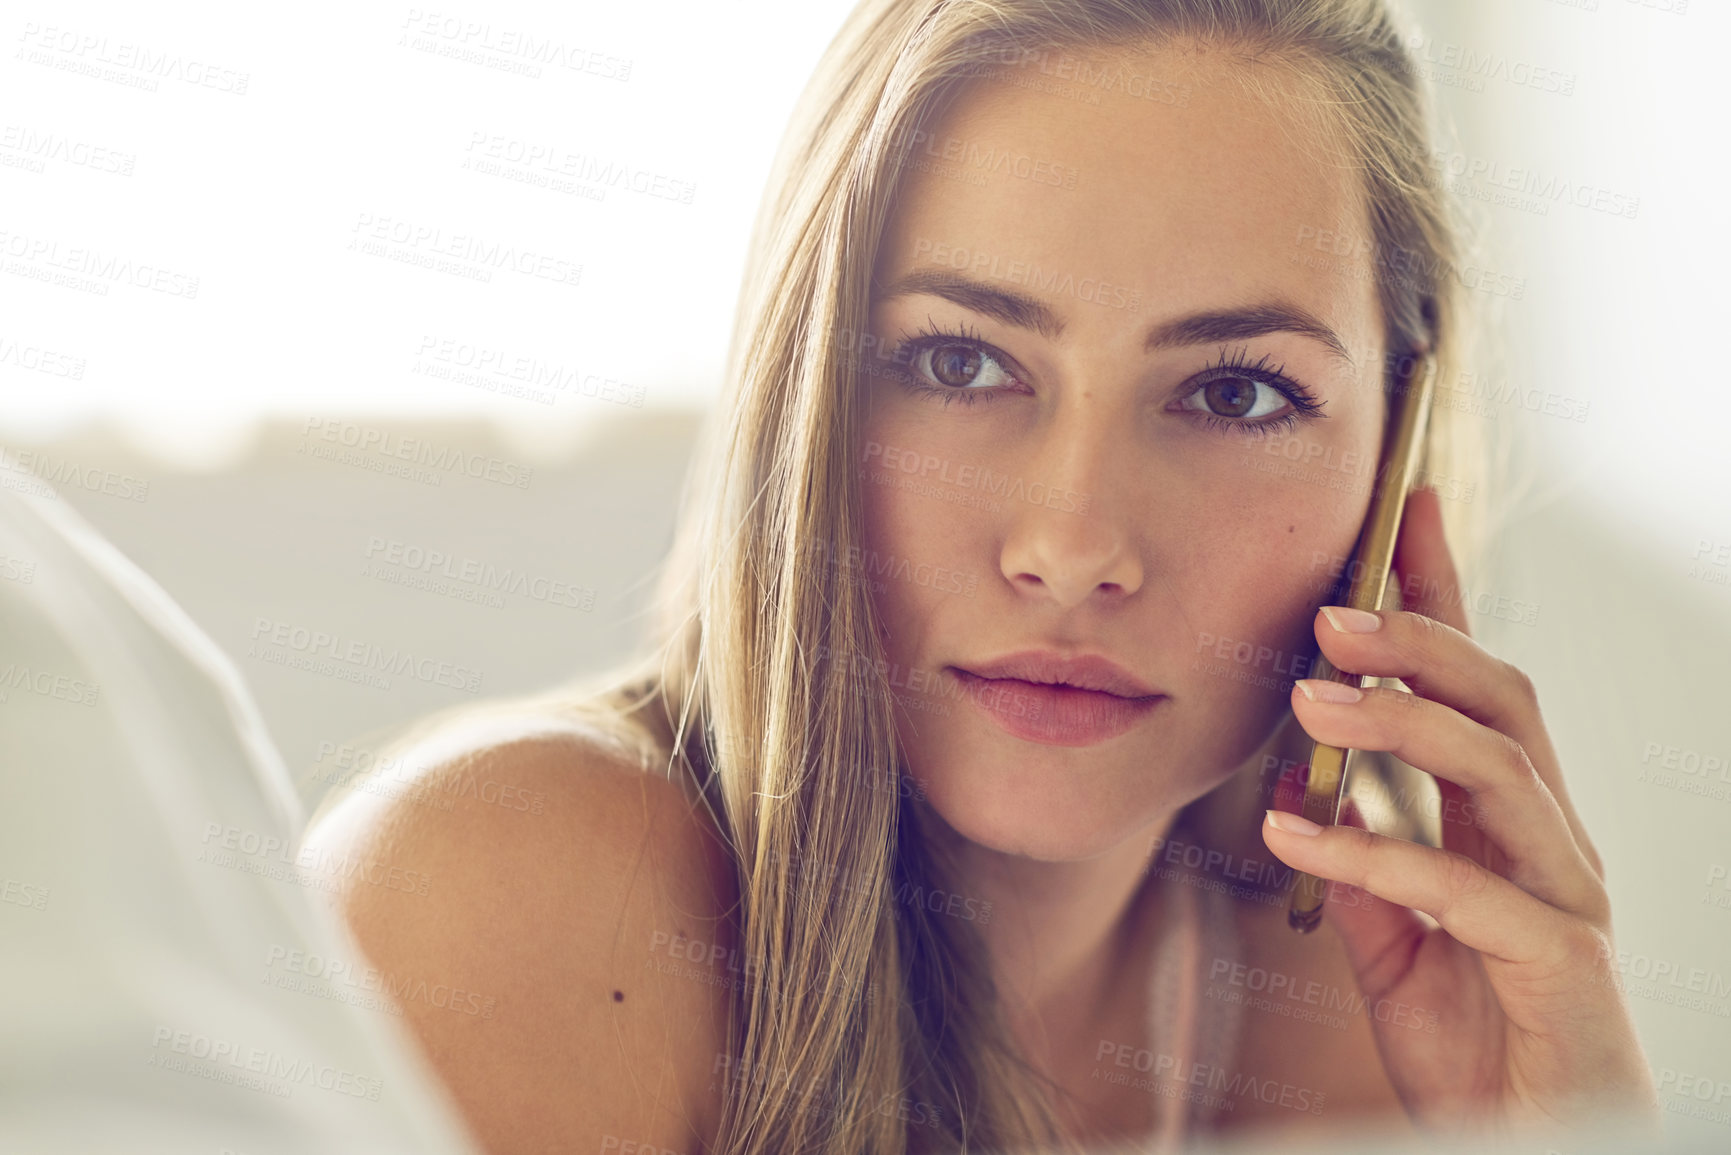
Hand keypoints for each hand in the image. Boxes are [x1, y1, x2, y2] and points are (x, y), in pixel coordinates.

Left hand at [1260, 487, 1660, 1137]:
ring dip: (1401, 722)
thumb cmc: (1477, 1050)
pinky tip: (1295, 833)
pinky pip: (1465, 889)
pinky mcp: (1558, 961)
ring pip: (1500, 769)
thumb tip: (1298, 793)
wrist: (1538, 1150)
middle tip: (1328, 609)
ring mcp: (1565, 897)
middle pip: (1503, 702)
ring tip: (1309, 698)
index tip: (1403, 513)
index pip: (1477, 687)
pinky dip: (1374, 854)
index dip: (1444, 596)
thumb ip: (1360, 871)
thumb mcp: (1394, 948)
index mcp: (1507, 827)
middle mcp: (1547, 843)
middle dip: (1422, 638)